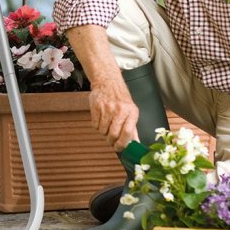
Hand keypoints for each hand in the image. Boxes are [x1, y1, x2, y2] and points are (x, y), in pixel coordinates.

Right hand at [64, 24, 139, 151]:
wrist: (108, 81)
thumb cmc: (120, 98)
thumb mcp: (131, 111)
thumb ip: (132, 128)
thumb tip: (135, 144)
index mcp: (131, 112)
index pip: (128, 133)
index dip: (122, 144)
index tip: (119, 148)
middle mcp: (120, 110)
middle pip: (114, 134)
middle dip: (111, 141)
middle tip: (110, 140)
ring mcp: (107, 108)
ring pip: (103, 131)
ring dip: (103, 133)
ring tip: (106, 126)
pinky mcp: (96, 106)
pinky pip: (95, 125)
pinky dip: (97, 126)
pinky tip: (101, 119)